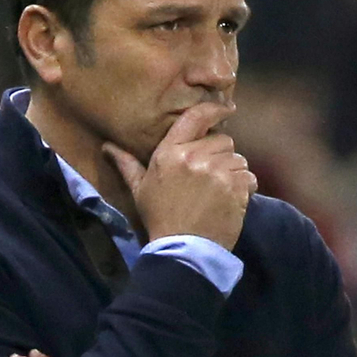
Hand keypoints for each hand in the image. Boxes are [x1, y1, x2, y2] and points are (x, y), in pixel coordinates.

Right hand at [103, 102, 257, 248]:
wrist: (183, 248)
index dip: (214, 109)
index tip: (226, 108)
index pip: (195, 117)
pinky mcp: (235, 188)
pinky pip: (249, 176)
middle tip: (211, 176)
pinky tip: (231, 200)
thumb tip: (107, 147)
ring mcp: (216, 172)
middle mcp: (194, 157)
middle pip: (223, 140)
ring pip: (238, 159)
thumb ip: (127, 164)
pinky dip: (245, 187)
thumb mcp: (139, 189)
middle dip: (221, 154)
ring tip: (219, 191)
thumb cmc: (160, 217)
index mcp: (169, 152)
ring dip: (233, 172)